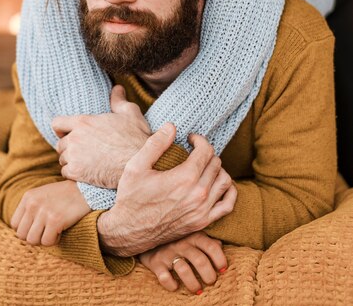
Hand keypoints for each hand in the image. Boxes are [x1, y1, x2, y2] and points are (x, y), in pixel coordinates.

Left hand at [10, 180, 89, 245]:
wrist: (86, 190)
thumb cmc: (64, 195)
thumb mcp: (42, 195)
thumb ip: (30, 209)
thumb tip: (20, 231)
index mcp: (28, 197)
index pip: (15, 224)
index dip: (26, 229)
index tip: (38, 227)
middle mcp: (33, 204)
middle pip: (22, 234)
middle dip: (34, 236)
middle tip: (46, 231)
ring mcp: (44, 212)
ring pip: (32, 240)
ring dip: (43, 240)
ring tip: (53, 231)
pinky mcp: (55, 220)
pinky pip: (47, 242)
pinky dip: (54, 241)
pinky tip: (60, 232)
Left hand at [52, 85, 150, 187]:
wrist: (138, 162)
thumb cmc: (136, 137)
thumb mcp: (130, 113)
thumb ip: (119, 100)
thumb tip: (117, 88)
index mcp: (84, 122)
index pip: (57, 123)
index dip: (61, 129)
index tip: (66, 133)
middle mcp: (75, 138)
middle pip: (60, 144)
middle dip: (69, 147)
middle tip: (82, 151)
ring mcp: (74, 156)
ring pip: (63, 159)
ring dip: (71, 161)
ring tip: (86, 162)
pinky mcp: (76, 172)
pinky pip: (65, 172)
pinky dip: (74, 174)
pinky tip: (86, 173)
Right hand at [97, 123, 236, 255]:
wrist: (129, 231)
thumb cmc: (131, 197)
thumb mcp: (136, 166)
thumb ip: (156, 143)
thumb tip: (172, 126)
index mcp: (184, 178)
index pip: (205, 150)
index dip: (199, 140)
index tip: (190, 139)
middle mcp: (198, 194)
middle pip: (216, 163)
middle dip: (206, 152)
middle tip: (194, 151)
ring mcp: (202, 210)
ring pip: (225, 181)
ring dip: (217, 169)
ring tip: (204, 166)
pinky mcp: (202, 223)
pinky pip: (228, 205)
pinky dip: (228, 191)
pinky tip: (217, 184)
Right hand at [139, 232, 226, 293]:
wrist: (150, 237)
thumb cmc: (179, 240)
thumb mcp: (193, 237)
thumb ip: (207, 241)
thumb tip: (220, 245)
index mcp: (194, 237)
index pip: (211, 247)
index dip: (220, 259)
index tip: (223, 270)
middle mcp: (182, 244)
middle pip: (200, 260)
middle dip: (209, 275)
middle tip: (211, 282)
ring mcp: (168, 253)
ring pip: (183, 269)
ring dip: (193, 283)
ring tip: (197, 290)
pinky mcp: (156, 263)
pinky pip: (164, 277)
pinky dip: (171, 284)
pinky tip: (175, 287)